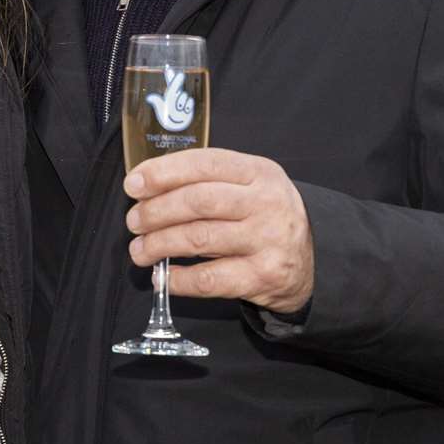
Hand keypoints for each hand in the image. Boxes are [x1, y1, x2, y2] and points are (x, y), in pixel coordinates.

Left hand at [124, 148, 313, 312]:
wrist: (310, 261)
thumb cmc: (263, 217)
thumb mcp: (249, 185)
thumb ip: (206, 181)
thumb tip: (146, 187)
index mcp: (259, 172)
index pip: (204, 164)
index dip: (163, 173)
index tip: (133, 185)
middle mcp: (266, 203)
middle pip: (198, 202)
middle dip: (155, 211)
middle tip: (133, 221)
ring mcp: (267, 240)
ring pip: (199, 239)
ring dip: (159, 244)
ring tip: (139, 250)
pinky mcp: (263, 276)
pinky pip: (210, 279)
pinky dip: (179, 279)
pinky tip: (162, 276)